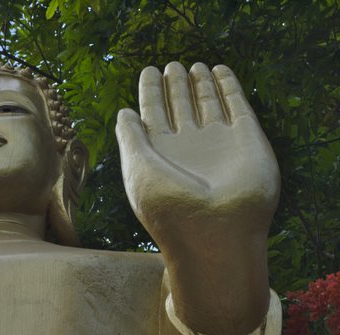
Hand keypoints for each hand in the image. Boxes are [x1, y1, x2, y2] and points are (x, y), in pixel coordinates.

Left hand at [116, 63, 277, 334]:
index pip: (152, 115)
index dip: (150, 93)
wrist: (216, 232)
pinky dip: (228, 87)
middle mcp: (186, 148)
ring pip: (206, 103)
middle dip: (174, 86)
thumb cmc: (169, 207)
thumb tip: (124, 112)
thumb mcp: (138, 170)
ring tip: (192, 65)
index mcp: (158, 155)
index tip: (148, 72)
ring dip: (199, 84)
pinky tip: (220, 71)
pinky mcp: (246, 139)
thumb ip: (130, 139)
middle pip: (179, 107)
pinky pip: (237, 105)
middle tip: (170, 65)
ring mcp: (216, 143)